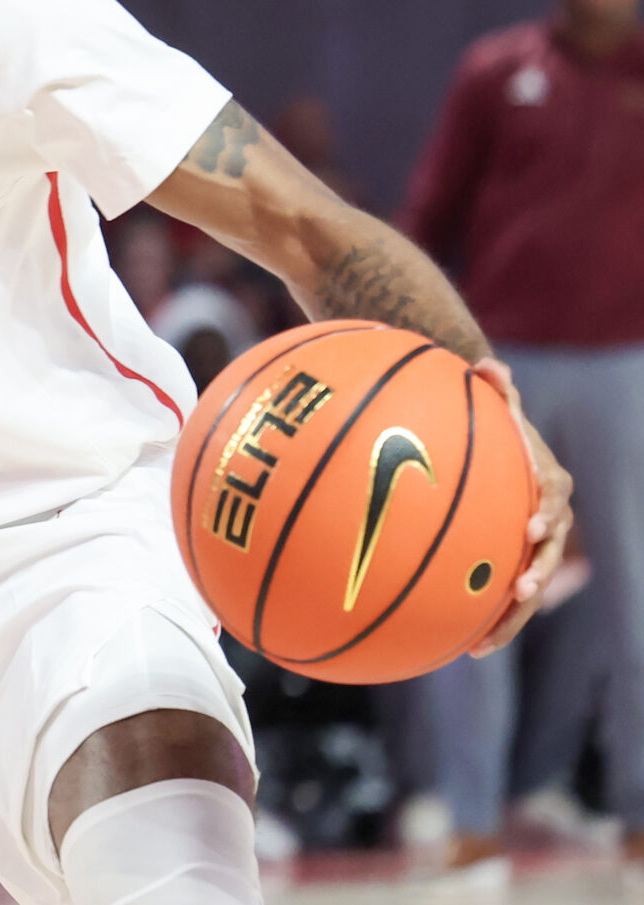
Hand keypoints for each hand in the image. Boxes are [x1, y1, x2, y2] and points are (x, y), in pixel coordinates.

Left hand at [472, 357, 573, 655]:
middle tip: (521, 589)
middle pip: (549, 552)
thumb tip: (487, 364)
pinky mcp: (508, 562)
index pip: (555, 498)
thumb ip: (495, 387)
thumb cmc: (492, 423)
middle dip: (538, 573)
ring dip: (511, 614)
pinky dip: (484, 619)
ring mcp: (529, 546)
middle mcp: (547, 518)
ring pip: (528, 585)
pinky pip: (498, 595)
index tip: (534, 526)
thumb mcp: (496, 402)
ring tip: (485, 640)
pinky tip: (457, 647)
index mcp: (547, 482)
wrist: (494, 443)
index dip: (548, 513)